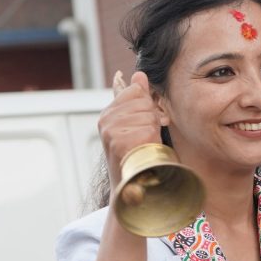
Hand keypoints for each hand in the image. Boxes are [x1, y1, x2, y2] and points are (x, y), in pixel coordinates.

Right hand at [98, 71, 161, 188]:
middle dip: (153, 119)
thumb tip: (139, 74)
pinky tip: (145, 151)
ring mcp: (111, 132)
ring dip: (154, 132)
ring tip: (145, 146)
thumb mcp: (138, 123)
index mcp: (109, 114)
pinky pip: (149, 130)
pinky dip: (153, 142)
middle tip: (147, 137)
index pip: (135, 90)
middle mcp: (106, 121)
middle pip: (144, 102)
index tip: (146, 122)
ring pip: (148, 116)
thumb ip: (138, 99)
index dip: (148, 106)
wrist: (132, 186)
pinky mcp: (119, 143)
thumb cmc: (138, 155)